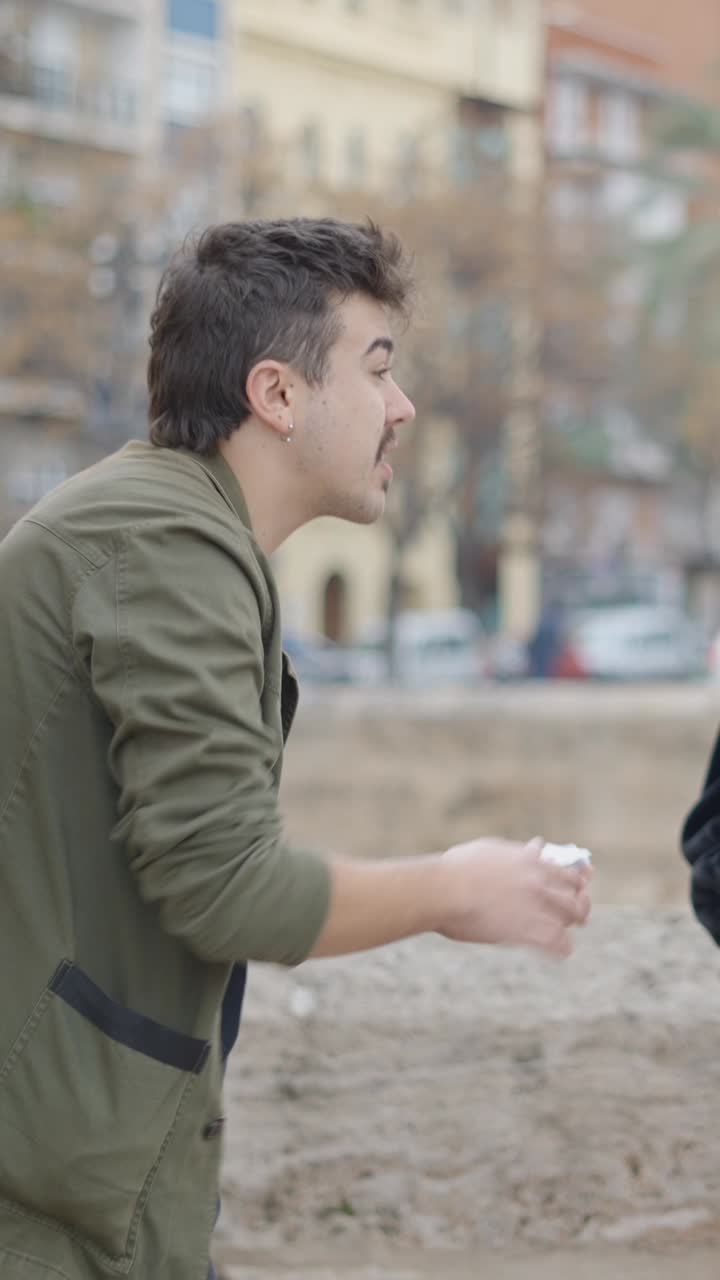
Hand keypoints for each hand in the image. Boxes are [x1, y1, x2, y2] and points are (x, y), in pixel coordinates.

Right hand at [437, 836, 591, 957]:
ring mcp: (536, 906)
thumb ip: (518, 850)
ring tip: (568, 935)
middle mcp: (539, 882)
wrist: (445, 889)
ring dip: (573, 925)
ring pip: (571, 917)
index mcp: (530, 861)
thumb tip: (536, 845)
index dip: (578, 879)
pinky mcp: (528, 930)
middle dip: (580, 904)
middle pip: (575, 895)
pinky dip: (562, 948)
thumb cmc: (458, 868)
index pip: (568, 871)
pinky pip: (557, 943)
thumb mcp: (491, 849)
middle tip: (579, 912)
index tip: (582, 883)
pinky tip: (560, 952)